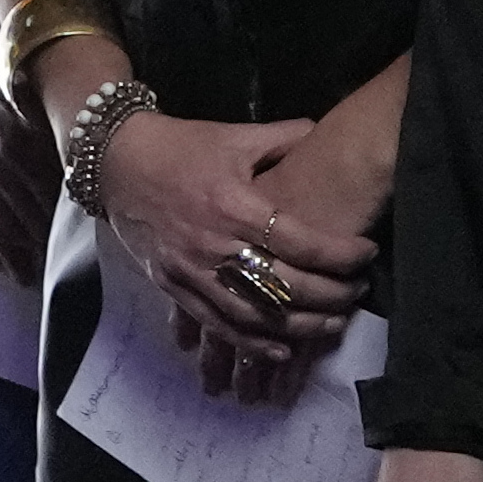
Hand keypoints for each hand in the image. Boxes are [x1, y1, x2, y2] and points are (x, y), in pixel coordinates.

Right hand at [94, 106, 373, 404]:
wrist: (115, 161)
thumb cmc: (179, 146)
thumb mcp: (233, 136)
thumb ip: (281, 139)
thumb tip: (322, 131)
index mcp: (234, 203)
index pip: (301, 241)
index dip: (341, 253)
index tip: (367, 253)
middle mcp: (215, 244)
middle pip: (285, 285)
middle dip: (332, 294)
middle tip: (358, 290)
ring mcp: (192, 271)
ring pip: (256, 315)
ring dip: (300, 326)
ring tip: (333, 323)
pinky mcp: (175, 287)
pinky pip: (218, 325)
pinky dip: (252, 344)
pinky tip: (282, 350)